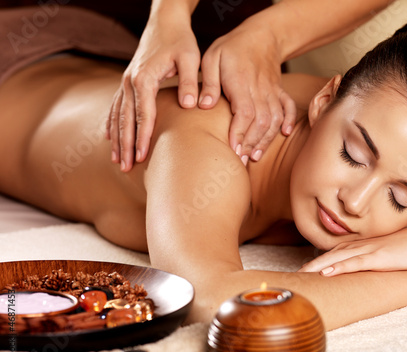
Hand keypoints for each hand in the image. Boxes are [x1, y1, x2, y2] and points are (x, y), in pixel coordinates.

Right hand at [106, 14, 199, 171]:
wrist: (165, 22)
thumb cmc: (180, 40)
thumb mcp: (190, 57)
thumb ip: (189, 81)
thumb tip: (188, 104)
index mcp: (144, 78)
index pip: (143, 114)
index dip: (142, 137)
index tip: (142, 157)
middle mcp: (130, 81)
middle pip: (126, 119)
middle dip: (125, 145)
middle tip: (126, 167)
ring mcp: (126, 82)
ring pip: (118, 115)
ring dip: (117, 139)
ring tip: (116, 160)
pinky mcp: (127, 82)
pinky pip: (116, 107)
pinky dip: (112, 124)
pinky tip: (109, 138)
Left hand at [199, 24, 295, 163]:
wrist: (262, 35)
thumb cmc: (232, 48)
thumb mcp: (211, 58)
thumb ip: (208, 83)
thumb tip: (203, 105)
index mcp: (241, 81)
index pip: (244, 112)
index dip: (240, 133)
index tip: (234, 150)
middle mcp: (260, 89)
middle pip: (260, 122)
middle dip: (251, 143)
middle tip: (241, 160)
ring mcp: (273, 91)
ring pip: (274, 120)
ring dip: (265, 140)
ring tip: (255, 157)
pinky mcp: (280, 92)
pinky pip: (287, 108)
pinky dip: (287, 122)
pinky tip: (283, 135)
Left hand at [299, 224, 406, 275]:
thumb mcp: (390, 255)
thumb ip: (377, 260)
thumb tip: (369, 268)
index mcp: (364, 246)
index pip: (336, 253)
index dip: (319, 260)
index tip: (305, 270)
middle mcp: (362, 246)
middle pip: (330, 254)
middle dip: (312, 264)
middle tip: (296, 274)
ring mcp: (369, 250)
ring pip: (337, 258)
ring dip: (318, 266)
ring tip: (302, 273)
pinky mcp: (378, 258)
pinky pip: (354, 263)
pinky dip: (337, 267)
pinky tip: (325, 273)